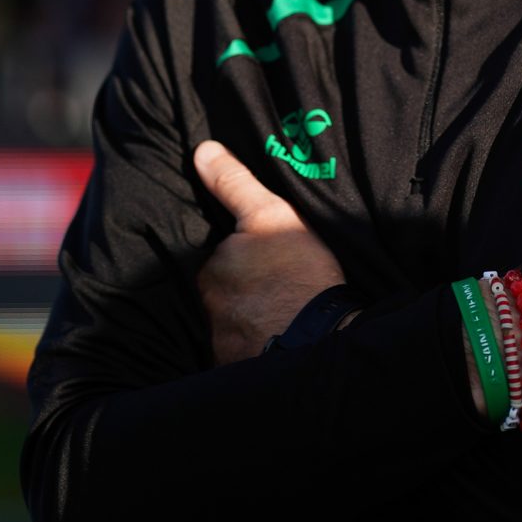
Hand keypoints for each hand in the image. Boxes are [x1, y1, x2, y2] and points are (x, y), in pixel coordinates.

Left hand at [192, 139, 347, 364]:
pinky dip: (259, 350)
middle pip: (226, 293)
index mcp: (213, 269)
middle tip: (281, 291)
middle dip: (245, 293)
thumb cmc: (298, 275)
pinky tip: (283, 344)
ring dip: (253, 321)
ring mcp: (221, 343)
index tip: (272, 266)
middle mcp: (208, 307)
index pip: (224, 260)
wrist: (319, 343)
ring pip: (235, 324)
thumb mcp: (271, 215)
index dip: (248, 260)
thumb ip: (235, 183)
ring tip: (286, 319)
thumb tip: (202, 150)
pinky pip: (244, 355)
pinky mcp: (235, 371)